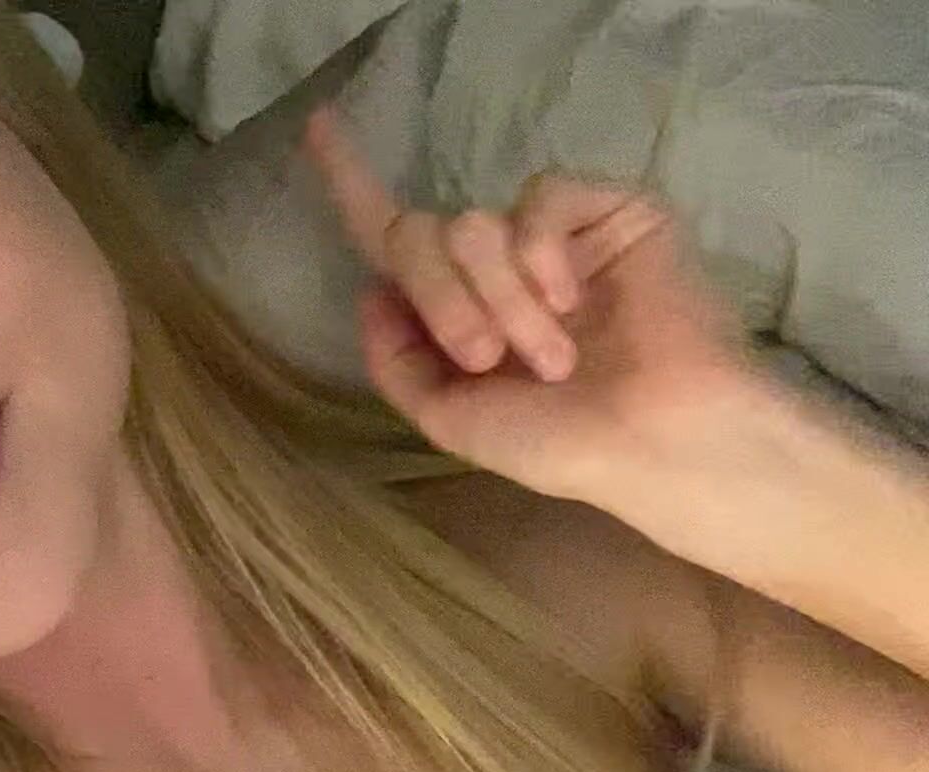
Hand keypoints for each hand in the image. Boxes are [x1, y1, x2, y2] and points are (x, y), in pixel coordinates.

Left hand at [302, 105, 754, 503]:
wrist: (656, 441)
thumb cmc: (561, 444)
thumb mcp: (449, 417)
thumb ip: (396, 357)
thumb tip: (372, 290)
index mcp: (458, 309)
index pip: (394, 240)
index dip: (351, 183)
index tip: (317, 126)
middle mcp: (497, 266)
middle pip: (418, 234)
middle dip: (440, 298)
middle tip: (485, 357)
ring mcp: (552, 236)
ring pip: (471, 224)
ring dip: (497, 297)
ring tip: (551, 355)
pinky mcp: (608, 210)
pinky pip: (538, 198)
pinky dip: (538, 254)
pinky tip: (568, 298)